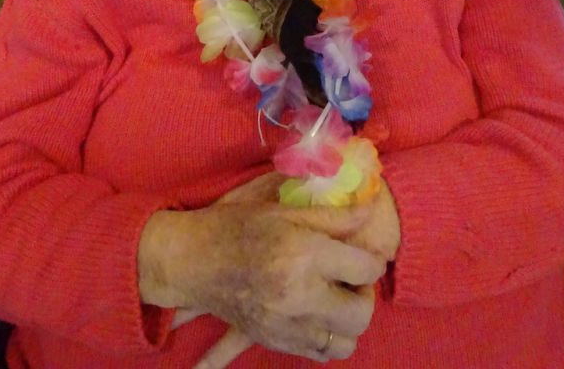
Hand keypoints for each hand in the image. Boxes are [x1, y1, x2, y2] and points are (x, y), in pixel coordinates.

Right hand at [187, 173, 400, 366]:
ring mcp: (286, 325)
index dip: (371, 259)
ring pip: (345, 343)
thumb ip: (332, 215)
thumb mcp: (283, 210)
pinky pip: (320, 353)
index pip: (365, 269)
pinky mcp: (274, 342)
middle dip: (364, 295)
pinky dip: (326, 336)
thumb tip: (370, 210)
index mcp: (304, 254)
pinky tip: (314, 312)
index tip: (362, 253)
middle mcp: (299, 295)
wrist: (192, 260)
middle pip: (362, 314)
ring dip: (347, 321)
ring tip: (333, 297)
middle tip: (350, 278)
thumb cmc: (237, 225)